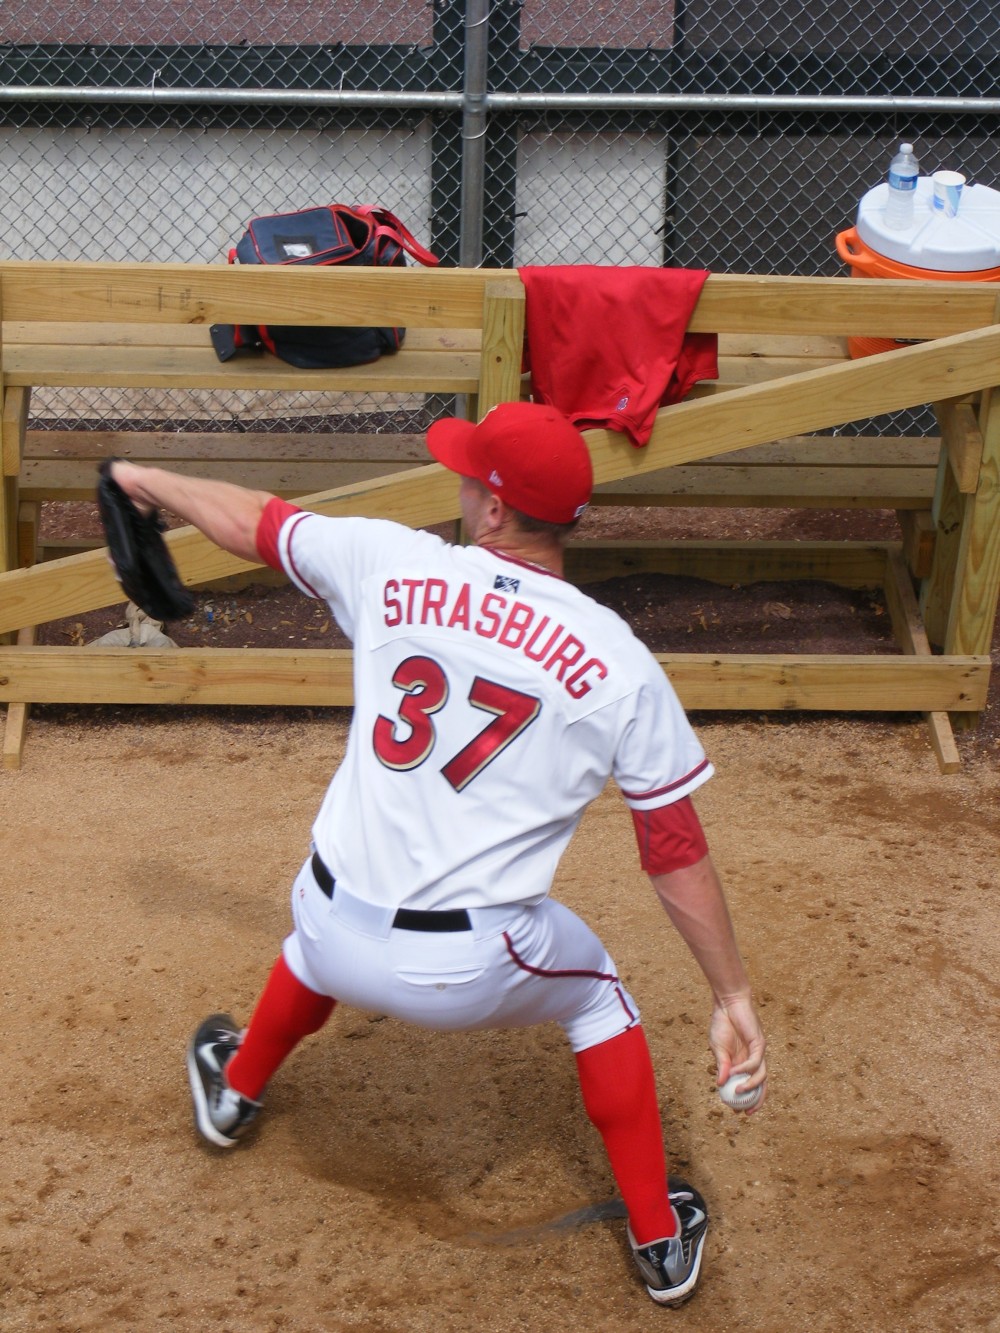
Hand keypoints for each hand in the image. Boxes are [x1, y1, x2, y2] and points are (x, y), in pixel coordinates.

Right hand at [710, 992, 766, 1113]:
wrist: (727, 1003)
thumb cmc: (722, 1024)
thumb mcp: (717, 1048)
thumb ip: (721, 1066)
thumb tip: (720, 1084)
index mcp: (742, 1062)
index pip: (749, 1085)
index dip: (746, 1099)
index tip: (737, 1112)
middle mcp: (753, 1059)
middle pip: (761, 1085)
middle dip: (756, 1100)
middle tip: (747, 1112)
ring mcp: (758, 1052)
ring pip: (761, 1076)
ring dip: (750, 1086)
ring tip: (737, 1091)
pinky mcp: (760, 1043)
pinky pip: (755, 1062)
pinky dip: (745, 1069)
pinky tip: (734, 1071)